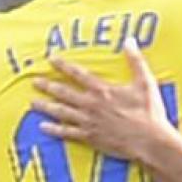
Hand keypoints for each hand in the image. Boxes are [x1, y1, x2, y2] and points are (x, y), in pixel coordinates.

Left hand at [32, 38, 174, 161]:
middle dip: (48, 86)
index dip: (63, 66)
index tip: (51, 59)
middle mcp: (92, 105)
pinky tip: (43, 127)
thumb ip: (135, 61)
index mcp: (103, 90)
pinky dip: (54, 129)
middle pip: (64, 93)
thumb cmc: (149, 112)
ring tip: (32, 103)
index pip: (78, 74)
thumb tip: (129, 41)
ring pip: (62, 112)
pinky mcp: (90, 137)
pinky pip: (67, 132)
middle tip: (34, 81)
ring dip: (46, 106)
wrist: (149, 141)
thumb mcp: (145, 82)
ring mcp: (89, 122)